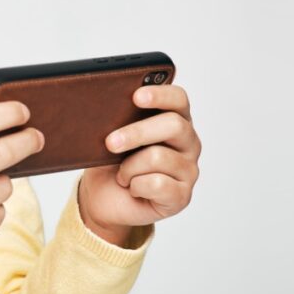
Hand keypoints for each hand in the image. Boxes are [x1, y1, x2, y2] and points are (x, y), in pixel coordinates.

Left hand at [78, 84, 200, 244]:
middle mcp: (188, 142)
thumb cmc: (111, 161)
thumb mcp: (109, 135)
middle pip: (174, 125)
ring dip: (129, 167)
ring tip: (121, 174)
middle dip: (137, 133)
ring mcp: (188, 170)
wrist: (104, 199)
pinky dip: (136, 186)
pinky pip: (157, 184)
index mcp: (175, 119)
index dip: (160, 94)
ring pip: (158, 157)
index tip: (136, 96)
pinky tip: (132, 188)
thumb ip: (117, 118)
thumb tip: (106, 107)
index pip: (178, 98)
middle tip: (110, 142)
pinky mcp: (182, 196)